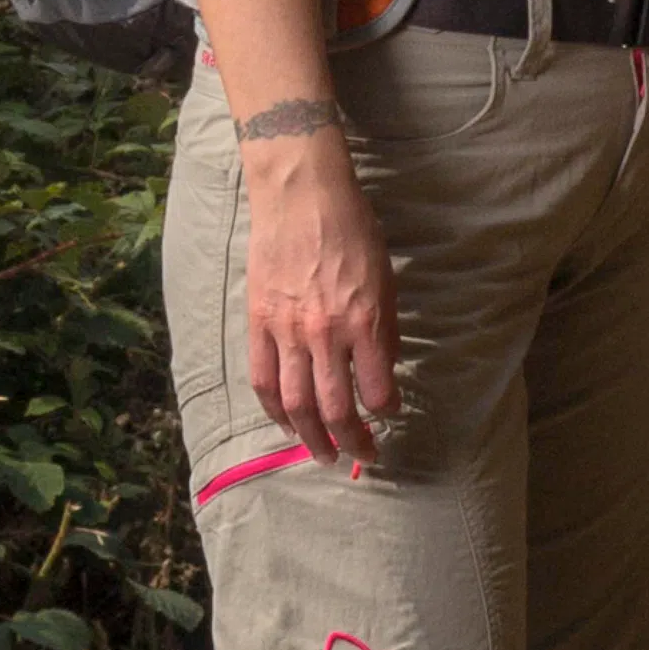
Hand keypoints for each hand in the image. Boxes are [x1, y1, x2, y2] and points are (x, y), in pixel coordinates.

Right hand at [238, 120, 403, 459]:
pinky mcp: (259, 324)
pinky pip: (264, 381)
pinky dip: (276, 411)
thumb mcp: (385, 277)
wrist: (301, 194)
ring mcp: (288, 332)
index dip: (386, 411)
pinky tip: (288, 425)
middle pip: (337, 409)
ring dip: (313, 439)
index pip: (378, 390)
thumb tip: (383, 369)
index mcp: (365, 321)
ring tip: (325, 455)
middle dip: (353, 440)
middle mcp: (326, 334)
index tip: (389, 414)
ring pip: (298, 405)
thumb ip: (383, 327)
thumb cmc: (352, 228)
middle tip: (363, 455)